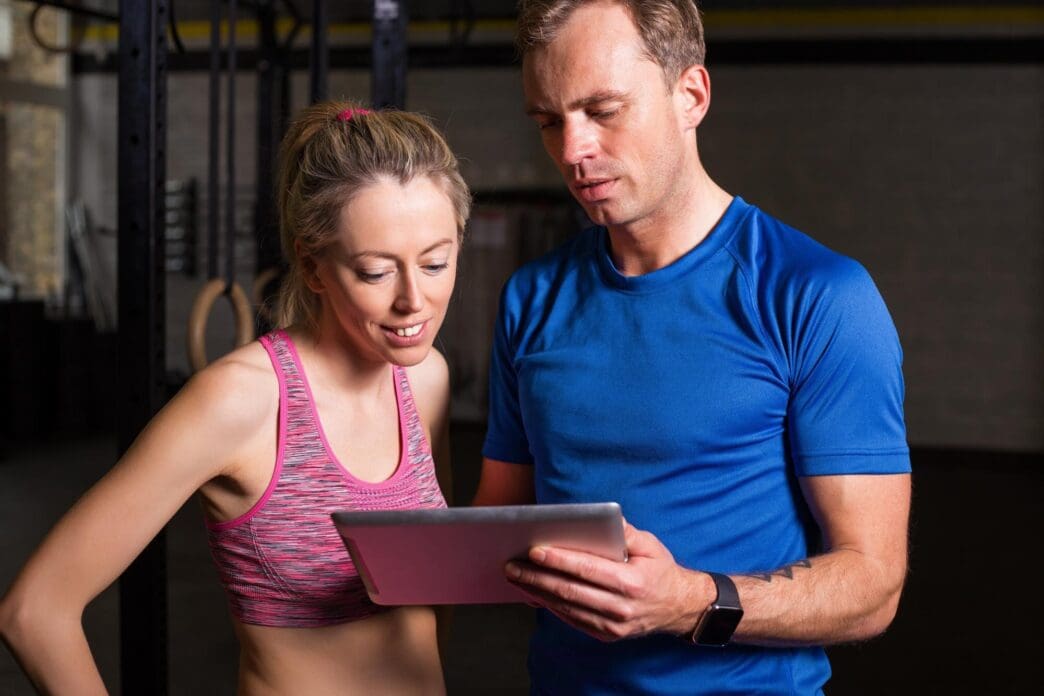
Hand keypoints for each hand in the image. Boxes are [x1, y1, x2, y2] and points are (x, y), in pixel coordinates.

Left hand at [505, 521, 710, 641]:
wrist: (679, 608)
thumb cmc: (661, 571)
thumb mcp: (651, 545)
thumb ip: (626, 533)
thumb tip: (604, 519)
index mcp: (632, 582)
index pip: (587, 569)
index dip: (558, 560)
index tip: (534, 550)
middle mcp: (621, 608)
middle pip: (570, 591)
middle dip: (537, 577)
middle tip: (512, 564)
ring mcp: (612, 626)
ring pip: (567, 607)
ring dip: (538, 592)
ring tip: (516, 576)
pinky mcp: (605, 635)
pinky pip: (572, 619)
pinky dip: (550, 605)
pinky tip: (534, 592)